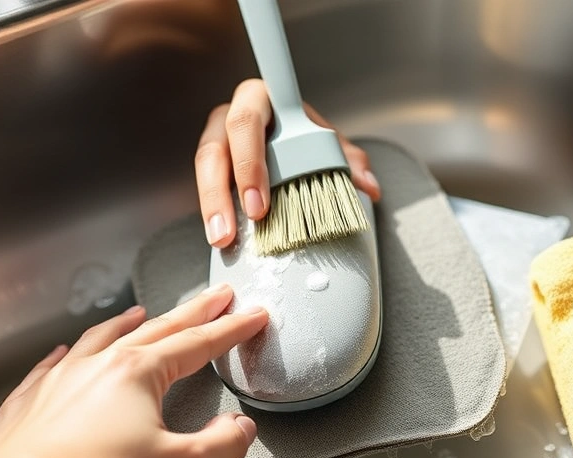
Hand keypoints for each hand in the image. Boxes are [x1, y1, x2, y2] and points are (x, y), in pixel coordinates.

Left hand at [0, 285, 267, 457]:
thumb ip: (219, 445)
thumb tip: (238, 430)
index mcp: (137, 373)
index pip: (197, 343)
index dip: (230, 329)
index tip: (249, 316)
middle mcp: (96, 366)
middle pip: (156, 330)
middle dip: (191, 313)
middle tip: (214, 299)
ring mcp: (57, 382)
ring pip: (100, 338)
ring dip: (128, 324)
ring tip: (142, 313)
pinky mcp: (27, 406)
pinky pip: (53, 366)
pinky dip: (69, 354)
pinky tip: (66, 354)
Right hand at [195, 78, 381, 247]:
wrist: (291, 138)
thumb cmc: (306, 135)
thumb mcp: (329, 142)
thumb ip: (349, 159)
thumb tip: (368, 186)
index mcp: (260, 101)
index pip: (246, 123)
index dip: (249, 163)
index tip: (259, 206)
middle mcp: (230, 116)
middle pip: (214, 149)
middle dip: (224, 192)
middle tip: (243, 228)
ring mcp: (216, 140)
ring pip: (204, 168)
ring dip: (212, 206)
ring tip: (221, 239)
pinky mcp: (210, 167)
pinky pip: (203, 187)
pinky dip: (212, 213)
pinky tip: (220, 238)